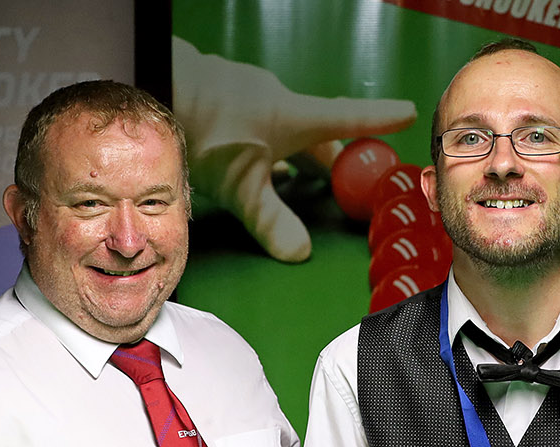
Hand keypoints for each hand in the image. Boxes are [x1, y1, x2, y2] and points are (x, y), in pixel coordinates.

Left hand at [173, 36, 416, 261]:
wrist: (154, 82)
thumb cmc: (203, 127)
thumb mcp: (242, 185)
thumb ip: (271, 219)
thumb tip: (299, 251)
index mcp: (293, 118)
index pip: (348, 119)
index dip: (378, 119)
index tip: (406, 113)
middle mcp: (275, 102)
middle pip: (314, 134)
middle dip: (329, 158)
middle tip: (343, 178)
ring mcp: (247, 96)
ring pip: (281, 129)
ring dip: (290, 153)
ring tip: (291, 178)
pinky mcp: (220, 97)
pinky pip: (253, 123)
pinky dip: (259, 144)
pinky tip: (243, 159)